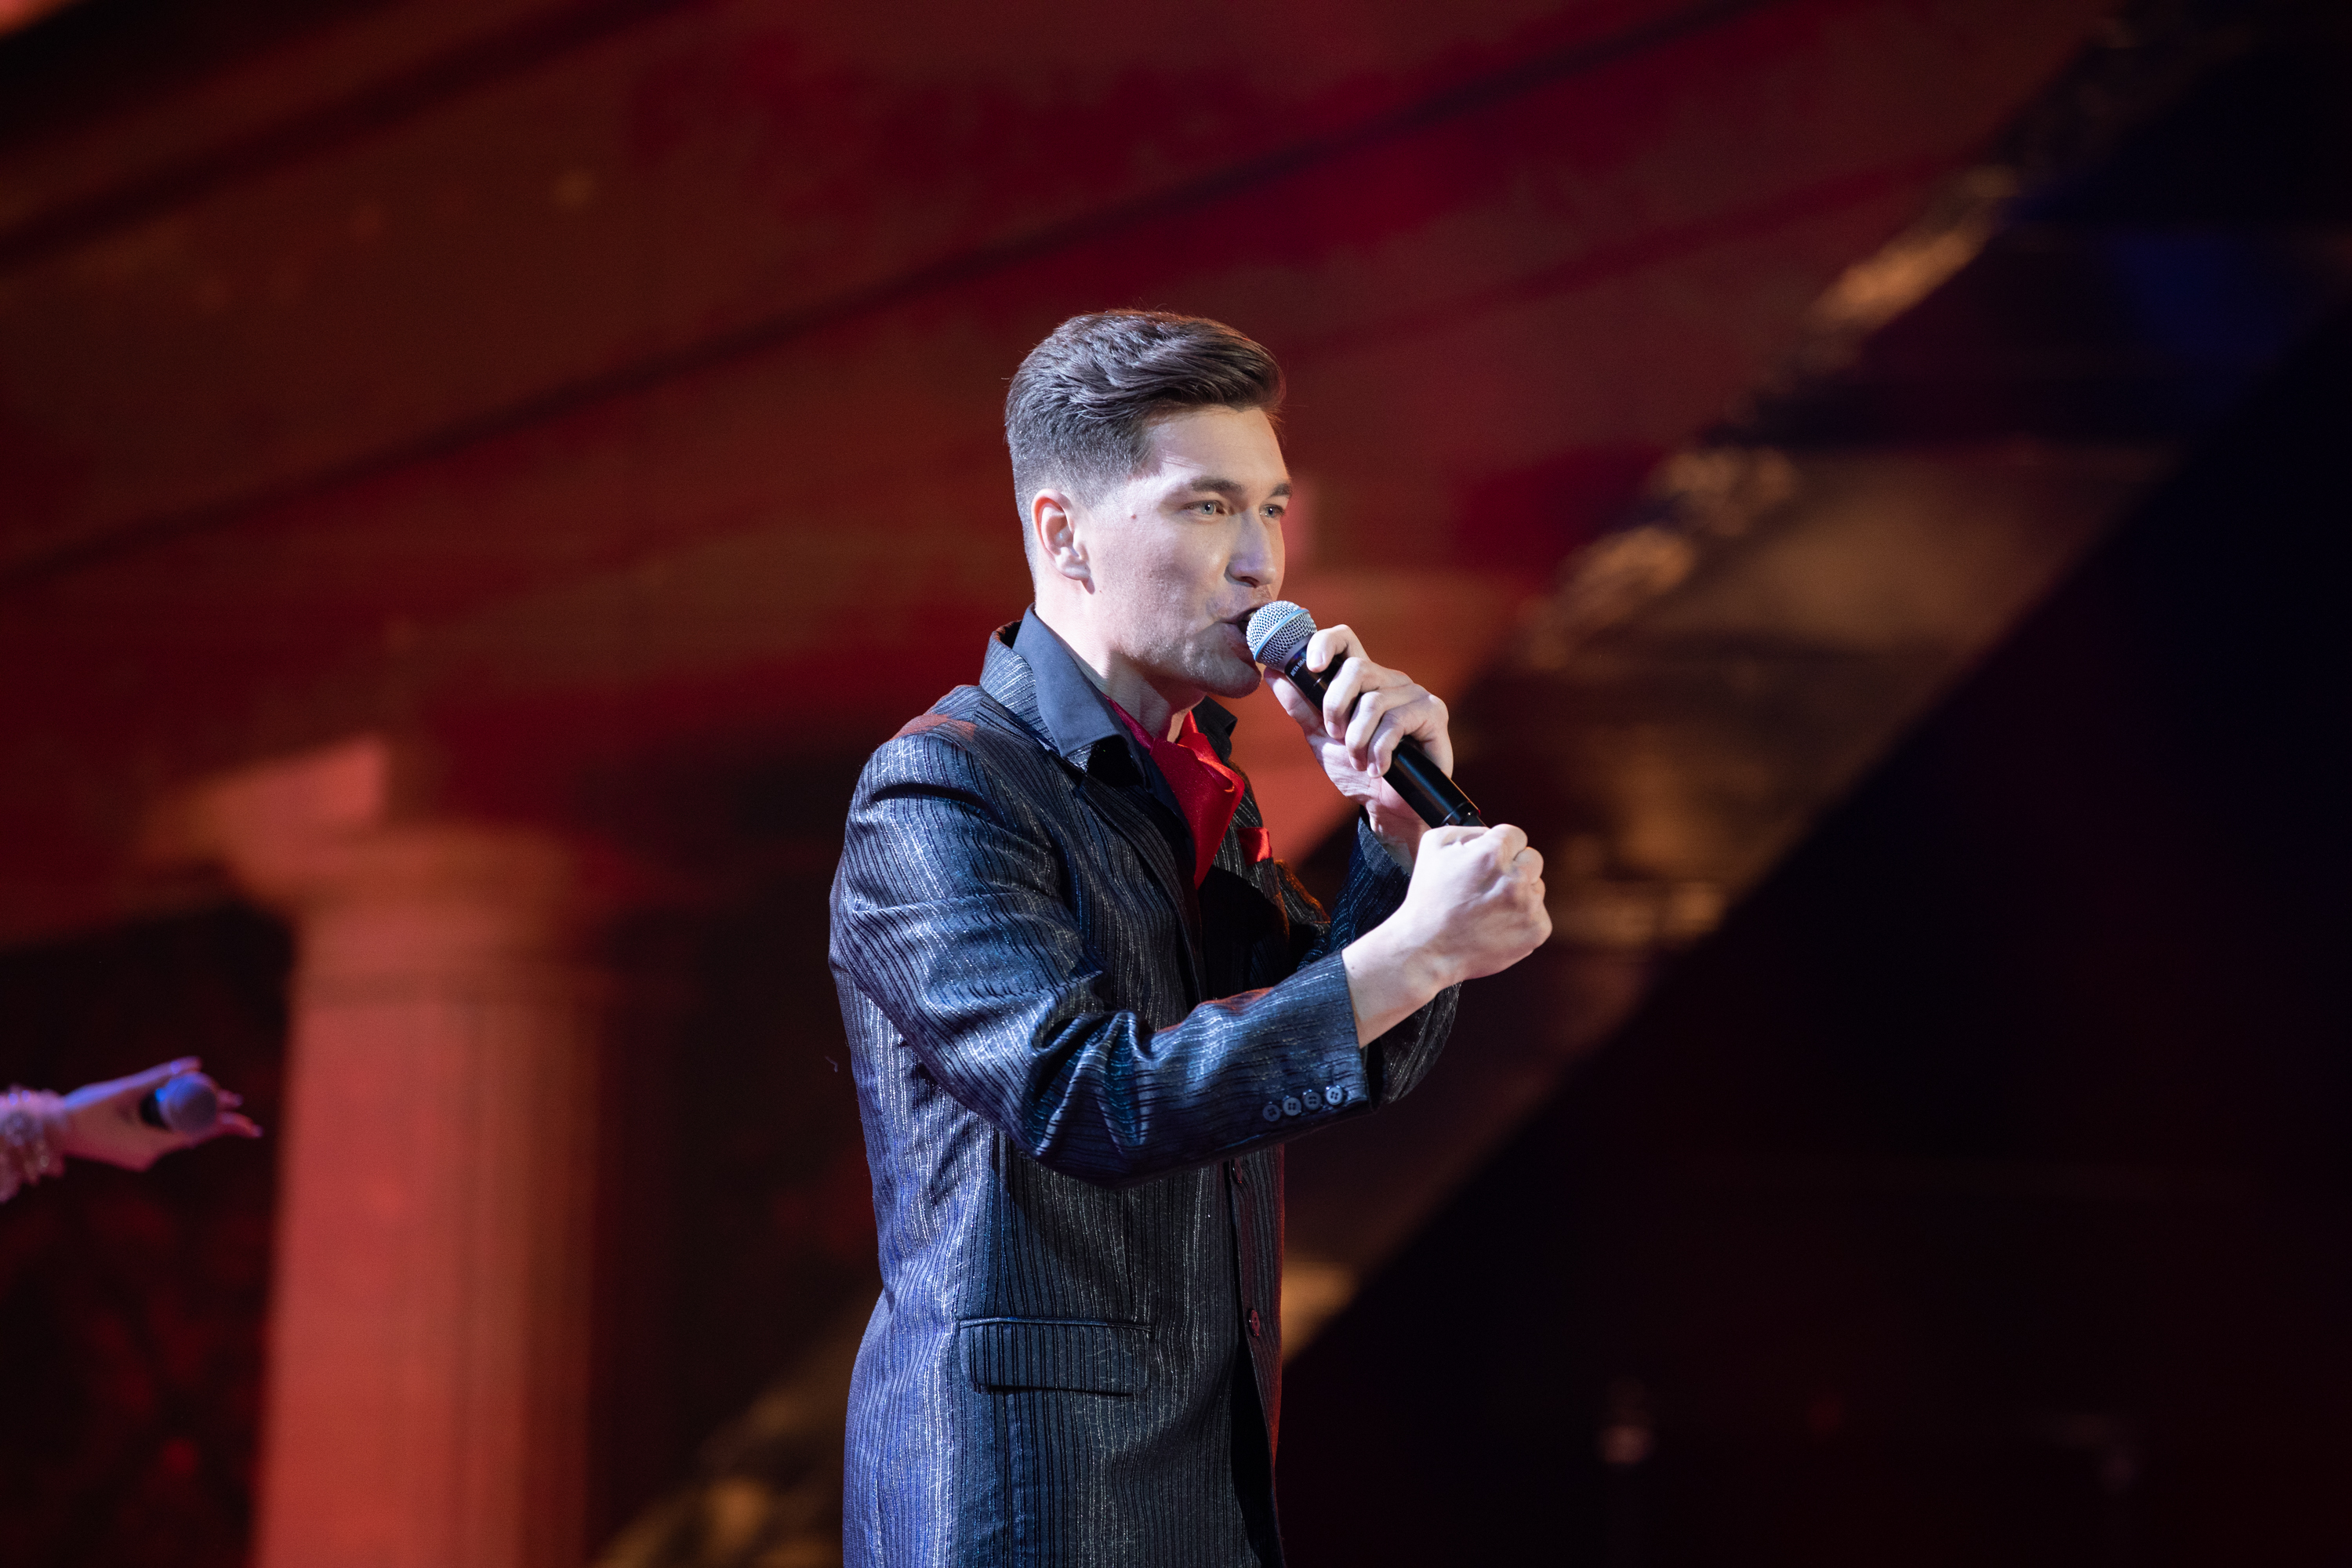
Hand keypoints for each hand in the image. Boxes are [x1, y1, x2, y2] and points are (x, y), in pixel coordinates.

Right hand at [58, 1057, 261, 1171]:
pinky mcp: (134, 1153)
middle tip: (237, 1101)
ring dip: (196, 1117)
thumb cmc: (84, 1109)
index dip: (224, 1125)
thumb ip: (160, 1077)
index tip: (248, 1123)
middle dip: (215, 1118)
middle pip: (192, 1134)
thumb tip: (195, 1065)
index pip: (198, 1134)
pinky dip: (176, 1121)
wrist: (51, 1132)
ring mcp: (141, 1157)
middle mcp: (149, 1156)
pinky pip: (163, 1136)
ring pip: (178, 1134)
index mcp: (150, 1145)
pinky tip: (190, 1109)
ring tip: (222, 1100)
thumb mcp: (126, 1089)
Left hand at [1266, 623, 1451, 855]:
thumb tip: (1272, 672)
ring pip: (1374, 702)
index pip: (1345, 640)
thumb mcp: (1320, 738)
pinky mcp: (1433, 712)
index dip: (1325, 643)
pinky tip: (1380, 768)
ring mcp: (1413, 694)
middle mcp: (1388, 680)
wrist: (1387, 808)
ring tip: (1360, 761)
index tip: (1310, 666)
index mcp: (1362, 681)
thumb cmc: (1357, 770)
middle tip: (1335, 736)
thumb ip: (1300, 705)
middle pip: (1357, 669)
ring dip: (1358, 740)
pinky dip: (1379, 751)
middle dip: (1336, 707)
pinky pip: (1396, 722)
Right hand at [1341, 824, 1550, 1043]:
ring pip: (1537, 887)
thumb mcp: (1434, 846)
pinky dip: (1522, 920)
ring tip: (1490, 908)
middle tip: (1490, 885)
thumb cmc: (1427, 900)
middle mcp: (1514, 878)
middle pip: (1532, 859)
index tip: (1491, 861)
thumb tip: (1490, 833)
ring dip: (1519, 893)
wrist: (1427, 949)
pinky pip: (1539, 915)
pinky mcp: (1535, 931)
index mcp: (1492, 853)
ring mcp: (1528, 907)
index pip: (1515, 835)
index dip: (1501, 847)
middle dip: (1514, 867)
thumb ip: (1468, 831)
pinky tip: (1497, 924)